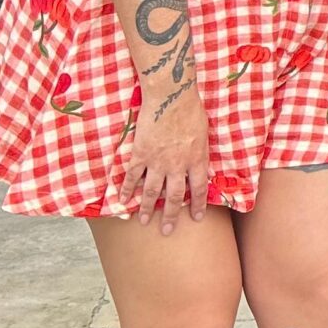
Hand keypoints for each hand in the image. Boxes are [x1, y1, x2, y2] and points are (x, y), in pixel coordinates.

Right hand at [123, 85, 210, 234]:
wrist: (171, 97)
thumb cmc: (191, 109)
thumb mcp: (204, 133)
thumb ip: (200, 152)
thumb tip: (199, 164)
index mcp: (196, 160)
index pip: (198, 189)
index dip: (197, 205)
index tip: (196, 218)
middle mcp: (177, 165)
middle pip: (173, 196)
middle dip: (170, 215)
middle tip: (167, 231)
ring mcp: (157, 161)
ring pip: (151, 191)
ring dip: (146, 208)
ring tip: (143, 221)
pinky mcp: (140, 154)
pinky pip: (132, 176)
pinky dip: (126, 189)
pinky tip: (122, 200)